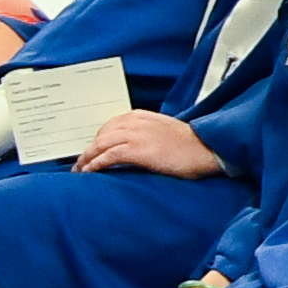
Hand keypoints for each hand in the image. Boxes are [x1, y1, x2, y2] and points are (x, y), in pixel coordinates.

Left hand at [77, 107, 227, 179]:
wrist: (205, 148)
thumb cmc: (190, 144)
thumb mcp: (163, 131)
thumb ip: (145, 133)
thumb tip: (133, 146)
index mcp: (141, 115)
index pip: (110, 125)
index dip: (98, 140)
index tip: (92, 151)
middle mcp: (134, 121)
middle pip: (101, 135)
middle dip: (88, 150)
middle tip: (81, 164)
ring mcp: (135, 134)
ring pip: (100, 144)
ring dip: (87, 159)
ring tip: (81, 171)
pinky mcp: (136, 149)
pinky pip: (108, 156)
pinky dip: (96, 164)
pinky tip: (90, 172)